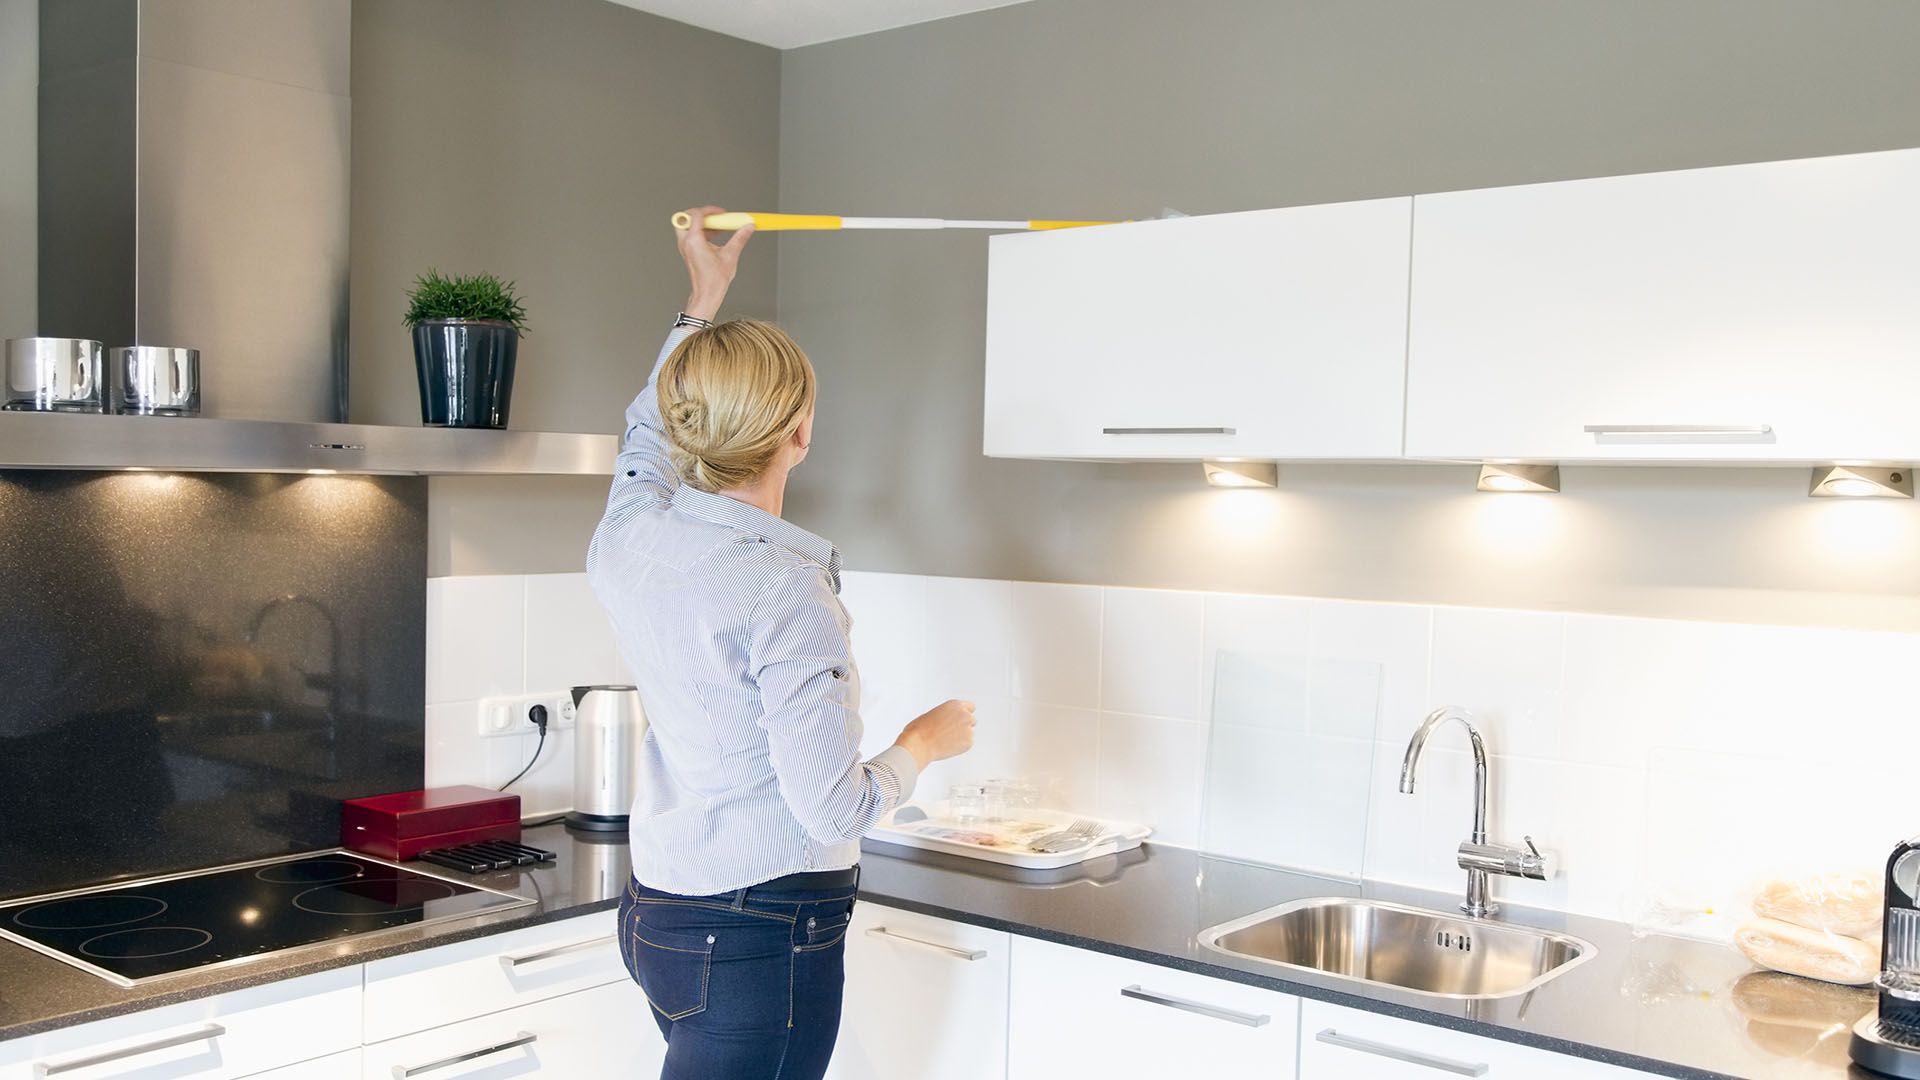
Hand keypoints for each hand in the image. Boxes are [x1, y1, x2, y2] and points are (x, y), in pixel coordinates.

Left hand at [675, 205, 751, 320]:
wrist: (707, 294)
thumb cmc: (713, 280)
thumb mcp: (730, 256)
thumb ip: (740, 238)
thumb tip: (747, 228)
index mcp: (693, 241)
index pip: (697, 215)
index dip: (710, 210)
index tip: (722, 213)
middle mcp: (686, 242)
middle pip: (685, 217)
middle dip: (699, 213)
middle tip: (713, 216)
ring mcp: (685, 247)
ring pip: (687, 225)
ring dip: (702, 222)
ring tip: (718, 227)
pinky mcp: (688, 251)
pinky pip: (691, 234)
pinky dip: (702, 231)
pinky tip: (716, 235)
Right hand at [894, 699, 975, 769]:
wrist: (919, 744)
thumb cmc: (921, 729)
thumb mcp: (934, 713)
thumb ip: (947, 715)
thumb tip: (951, 720)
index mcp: (956, 705)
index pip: (970, 707)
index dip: (964, 714)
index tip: (960, 720)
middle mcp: (965, 715)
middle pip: (971, 720)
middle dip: (963, 726)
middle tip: (950, 733)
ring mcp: (968, 729)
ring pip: (969, 733)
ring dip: (961, 736)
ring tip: (945, 740)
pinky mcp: (969, 742)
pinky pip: (967, 744)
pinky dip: (960, 746)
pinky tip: (947, 746)